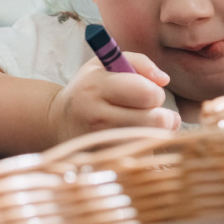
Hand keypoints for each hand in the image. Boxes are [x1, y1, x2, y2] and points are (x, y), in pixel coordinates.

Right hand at [46, 53, 179, 143]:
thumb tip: (164, 80)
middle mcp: (98, 116)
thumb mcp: (106, 64)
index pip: (147, 93)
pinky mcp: (105, 160)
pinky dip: (144, 147)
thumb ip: (140, 62)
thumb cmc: (90, 88)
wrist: (58, 121)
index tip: (148, 92)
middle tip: (150, 110)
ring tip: (142, 123)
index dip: (156, 92)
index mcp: (98, 86)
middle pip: (155, 121)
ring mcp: (101, 142)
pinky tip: (133, 139)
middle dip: (161, 115)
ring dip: (155, 133)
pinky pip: (140, 156)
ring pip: (150, 141)